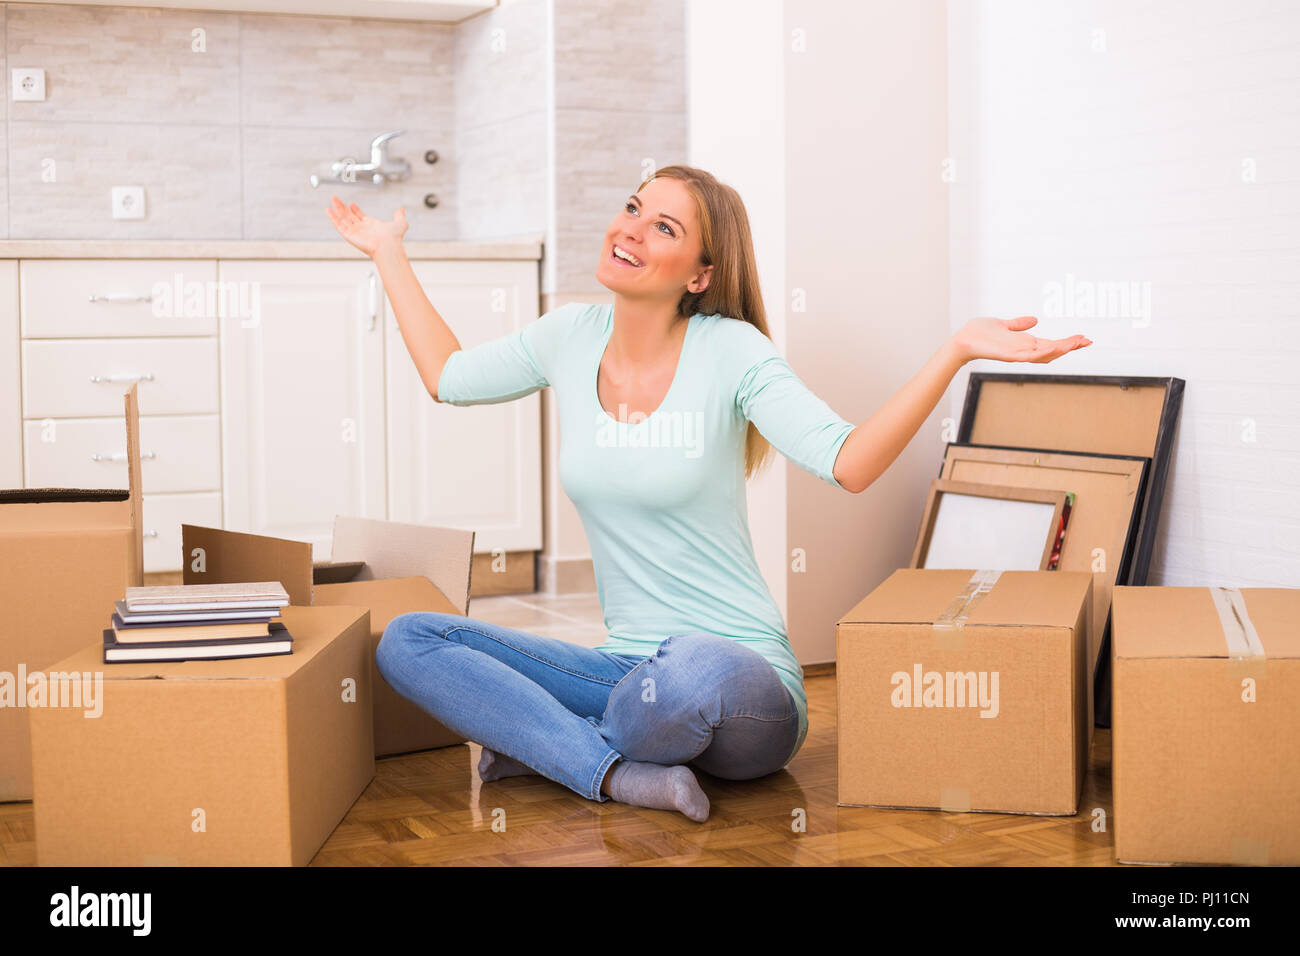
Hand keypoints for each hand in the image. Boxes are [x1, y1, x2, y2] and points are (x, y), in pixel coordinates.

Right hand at [326, 196, 407, 257]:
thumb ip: (399, 216)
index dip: (355, 210)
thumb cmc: (394, 238)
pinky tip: (328, 210)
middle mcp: (362, 229)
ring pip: (343, 218)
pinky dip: (333, 218)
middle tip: (337, 199)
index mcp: (371, 226)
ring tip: (333, 199)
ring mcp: (355, 232)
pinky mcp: (349, 235)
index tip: (351, 204)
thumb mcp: (400, 223)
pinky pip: (338, 225)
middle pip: (349, 216)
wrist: (388, 246)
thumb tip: (401, 210)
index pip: (360, 216)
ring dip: (337, 209)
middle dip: (343, 207)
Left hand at [950, 316, 1091, 364]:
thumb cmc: (979, 333)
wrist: (962, 340)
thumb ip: (1018, 324)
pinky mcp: (1008, 356)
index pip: (1051, 344)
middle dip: (1070, 346)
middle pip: (1053, 350)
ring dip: (1061, 349)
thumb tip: (1034, 319)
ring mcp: (1017, 354)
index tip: (1083, 338)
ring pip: (1044, 354)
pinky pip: (1028, 356)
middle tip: (1088, 341)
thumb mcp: (1003, 324)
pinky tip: (1054, 348)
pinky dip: (1042, 353)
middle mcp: (1024, 350)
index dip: (1067, 342)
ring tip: (1077, 343)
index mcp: (1025, 343)